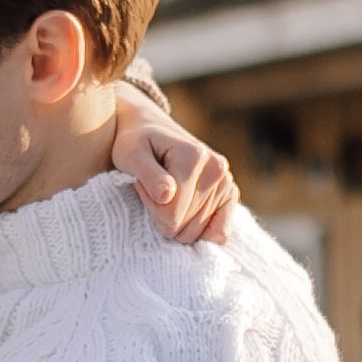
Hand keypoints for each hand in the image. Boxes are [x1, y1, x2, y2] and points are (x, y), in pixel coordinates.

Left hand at [112, 89, 237, 245]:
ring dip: (176, 221)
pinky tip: (186, 217)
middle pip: (185, 226)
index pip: (172, 212)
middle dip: (163, 216)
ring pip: (198, 232)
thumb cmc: (136, 143)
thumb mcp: (132, 154)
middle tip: (154, 191)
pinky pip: (221, 232)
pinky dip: (200, 232)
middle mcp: (217, 169)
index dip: (151, 207)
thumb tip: (167, 195)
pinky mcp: (229, 193)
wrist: (150, 129)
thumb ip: (148, 174)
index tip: (141, 185)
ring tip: (166, 195)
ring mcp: (226, 182)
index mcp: (195, 157)